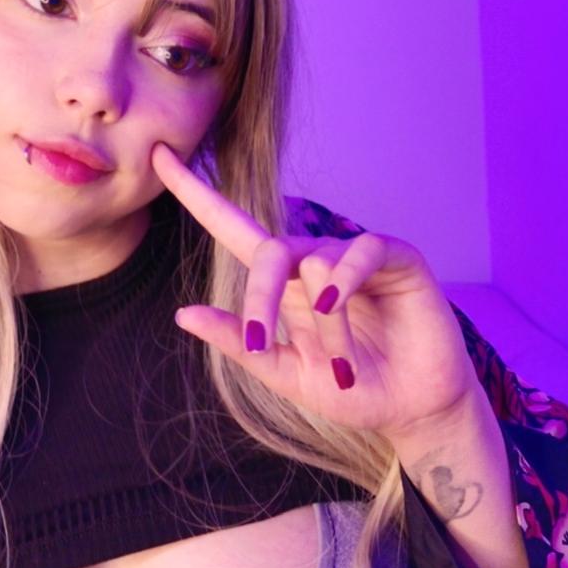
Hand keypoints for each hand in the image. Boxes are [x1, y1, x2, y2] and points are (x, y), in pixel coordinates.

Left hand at [149, 141, 482, 447]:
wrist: (412, 411)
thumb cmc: (352, 390)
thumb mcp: (285, 373)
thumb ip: (240, 343)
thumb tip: (183, 313)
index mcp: (282, 285)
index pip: (230, 227)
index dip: (194, 193)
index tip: (156, 156)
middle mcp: (314, 262)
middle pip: (268, 250)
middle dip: (258, 297)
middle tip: (261, 343)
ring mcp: (355, 257)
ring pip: (316, 267)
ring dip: (326, 327)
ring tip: (342, 368)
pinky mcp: (395, 258)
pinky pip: (360, 251)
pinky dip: (344, 279)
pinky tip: (336, 307)